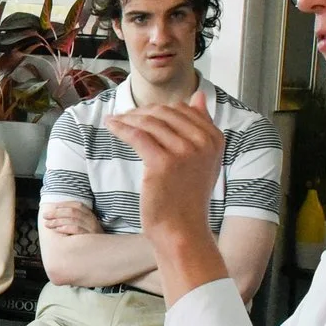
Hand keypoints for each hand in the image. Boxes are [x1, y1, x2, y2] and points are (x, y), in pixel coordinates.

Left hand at [40, 202, 101, 237]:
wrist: (104, 255)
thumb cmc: (90, 243)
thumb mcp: (85, 229)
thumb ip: (75, 221)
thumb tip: (56, 216)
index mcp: (91, 216)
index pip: (78, 205)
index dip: (64, 205)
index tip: (52, 207)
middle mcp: (92, 221)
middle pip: (73, 211)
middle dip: (57, 212)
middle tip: (46, 216)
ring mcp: (92, 229)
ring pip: (74, 220)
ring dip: (58, 221)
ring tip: (48, 224)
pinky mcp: (90, 238)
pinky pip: (77, 230)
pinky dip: (66, 228)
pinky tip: (57, 230)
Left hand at [104, 89, 222, 247]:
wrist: (182, 230)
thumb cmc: (187, 198)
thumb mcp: (203, 159)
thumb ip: (202, 127)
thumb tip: (199, 95)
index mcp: (214, 139)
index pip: (183, 109)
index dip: (158, 109)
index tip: (140, 113)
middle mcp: (203, 142)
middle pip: (165, 113)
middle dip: (141, 112)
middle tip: (124, 116)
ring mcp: (184, 152)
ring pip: (149, 122)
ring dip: (128, 118)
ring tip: (115, 121)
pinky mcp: (163, 163)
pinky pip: (137, 135)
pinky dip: (121, 128)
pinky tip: (111, 127)